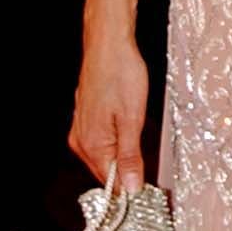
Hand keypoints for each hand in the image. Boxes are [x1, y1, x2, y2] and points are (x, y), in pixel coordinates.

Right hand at [70, 38, 148, 192]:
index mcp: (92, 145)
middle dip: (127, 172)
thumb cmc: (120, 72)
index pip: (112, 185)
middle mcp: (82, 141)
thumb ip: (130, 156)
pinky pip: (101, 143)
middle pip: (107, 173)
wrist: (108, 43)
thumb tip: (132, 187)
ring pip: (104, 158)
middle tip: (150, 161)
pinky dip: (116, 143)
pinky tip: (129, 129)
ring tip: (140, 138)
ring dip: (123, 157)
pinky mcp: (85, 119)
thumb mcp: (133, 118)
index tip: (149, 187)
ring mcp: (81, 130)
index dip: (132, 187)